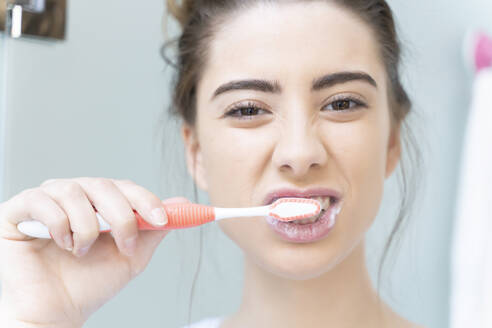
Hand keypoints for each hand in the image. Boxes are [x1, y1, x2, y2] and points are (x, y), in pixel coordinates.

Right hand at [0, 177, 189, 326]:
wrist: (57, 313)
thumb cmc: (91, 283)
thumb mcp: (132, 255)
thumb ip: (153, 228)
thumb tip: (182, 203)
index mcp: (99, 202)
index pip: (125, 187)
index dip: (146, 200)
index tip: (162, 220)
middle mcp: (73, 194)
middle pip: (103, 185)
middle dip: (121, 216)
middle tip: (124, 245)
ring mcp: (45, 199)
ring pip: (74, 191)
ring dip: (87, 226)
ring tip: (83, 252)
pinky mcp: (18, 211)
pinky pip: (41, 201)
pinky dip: (59, 224)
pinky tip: (62, 245)